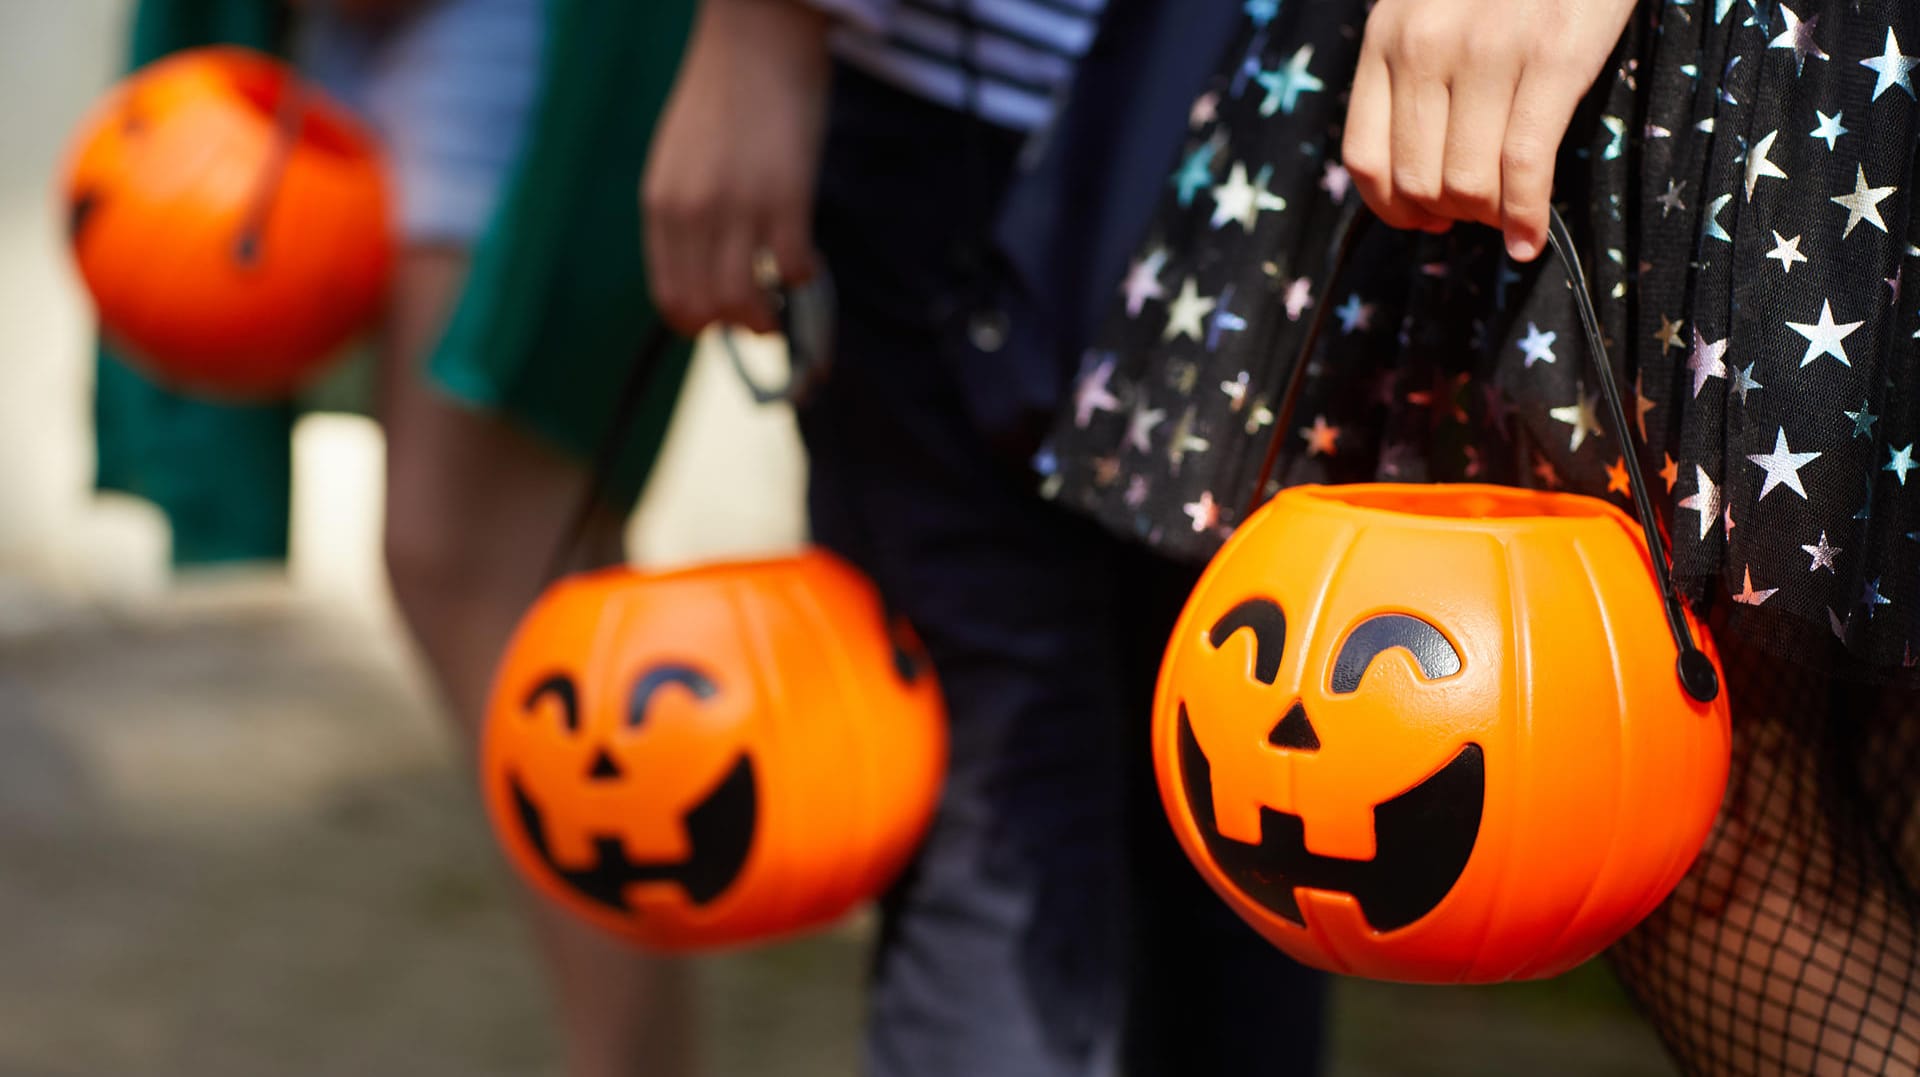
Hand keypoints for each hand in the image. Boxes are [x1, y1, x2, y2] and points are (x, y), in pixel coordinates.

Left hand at [642, 0, 830, 334]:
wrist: (755, 39)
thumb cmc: (723, 96)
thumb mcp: (680, 161)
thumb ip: (686, 213)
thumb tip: (706, 266)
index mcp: (661, 206)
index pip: (671, 296)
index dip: (699, 323)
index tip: (722, 321)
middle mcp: (691, 213)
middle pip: (706, 307)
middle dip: (736, 326)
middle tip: (762, 318)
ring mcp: (737, 208)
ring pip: (744, 301)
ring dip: (768, 317)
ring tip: (784, 305)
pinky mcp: (785, 198)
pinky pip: (793, 267)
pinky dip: (805, 278)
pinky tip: (810, 262)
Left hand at [1341, 0, 1635, 260]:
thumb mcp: (1432, 9)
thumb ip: (1414, 71)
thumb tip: (1416, 174)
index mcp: (1386, 38)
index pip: (1364, 157)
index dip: (1392, 207)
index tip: (1425, 219)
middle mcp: (1425, 47)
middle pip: (1416, 180)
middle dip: (1449, 215)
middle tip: (1480, 215)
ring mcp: (1486, 52)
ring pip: (1467, 182)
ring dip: (1490, 218)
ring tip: (1509, 217)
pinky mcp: (1552, 56)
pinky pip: (1523, 166)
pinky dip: (1526, 218)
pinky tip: (1529, 237)